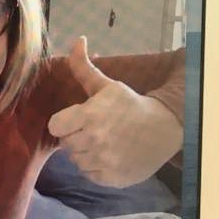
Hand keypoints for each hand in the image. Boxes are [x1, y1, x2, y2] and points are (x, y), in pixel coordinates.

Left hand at [47, 37, 181, 187]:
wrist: (164, 128)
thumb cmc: (129, 104)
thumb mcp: (106, 85)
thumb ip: (83, 66)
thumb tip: (77, 40)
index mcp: (89, 116)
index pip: (54, 126)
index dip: (63, 121)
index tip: (76, 118)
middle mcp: (95, 140)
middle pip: (65, 143)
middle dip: (75, 135)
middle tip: (93, 128)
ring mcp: (104, 161)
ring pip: (76, 160)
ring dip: (85, 152)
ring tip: (102, 141)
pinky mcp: (113, 178)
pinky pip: (90, 174)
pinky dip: (96, 167)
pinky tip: (110, 155)